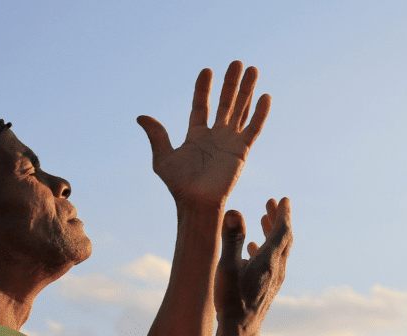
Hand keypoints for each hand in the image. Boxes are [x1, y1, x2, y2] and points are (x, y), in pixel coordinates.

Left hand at [137, 61, 270, 204]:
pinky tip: (265, 96)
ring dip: (247, 91)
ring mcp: (230, 142)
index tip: (207, 70)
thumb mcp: (163, 158)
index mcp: (196, 135)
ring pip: (240, 110)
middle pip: (225, 103)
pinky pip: (253, 129)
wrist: (197, 203)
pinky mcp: (242, 151)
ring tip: (252, 69)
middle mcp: (215, 136)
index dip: (204, 88)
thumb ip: (157, 136)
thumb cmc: (179, 185)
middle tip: (237, 63)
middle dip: (231, 83)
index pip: (201, 105)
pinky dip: (260, 113)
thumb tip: (141, 116)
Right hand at [215, 198, 292, 326]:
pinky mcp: (267, 288)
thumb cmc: (231, 299)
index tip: (284, 199)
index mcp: (270, 260)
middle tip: (272, 204)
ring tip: (264, 220)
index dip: (283, 214)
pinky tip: (253, 249)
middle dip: (279, 220)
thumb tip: (235, 211)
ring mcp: (274, 280)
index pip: (282, 231)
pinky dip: (265, 249)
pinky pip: (272, 263)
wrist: (239, 331)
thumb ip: (231, 238)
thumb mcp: (227, 266)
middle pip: (284, 239)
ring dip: (273, 233)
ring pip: (279, 251)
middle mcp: (277, 269)